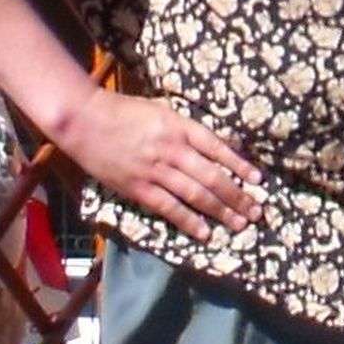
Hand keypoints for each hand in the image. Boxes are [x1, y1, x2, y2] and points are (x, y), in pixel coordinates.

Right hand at [64, 89, 264, 243]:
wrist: (84, 120)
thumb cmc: (123, 111)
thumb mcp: (161, 109)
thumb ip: (187, 127)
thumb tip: (217, 143)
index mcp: (179, 126)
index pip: (218, 148)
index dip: (240, 166)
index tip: (259, 181)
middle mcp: (172, 149)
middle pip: (212, 177)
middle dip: (238, 197)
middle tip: (256, 212)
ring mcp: (155, 170)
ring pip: (196, 195)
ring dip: (221, 212)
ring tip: (239, 224)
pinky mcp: (138, 188)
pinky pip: (169, 208)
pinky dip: (189, 222)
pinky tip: (205, 233)